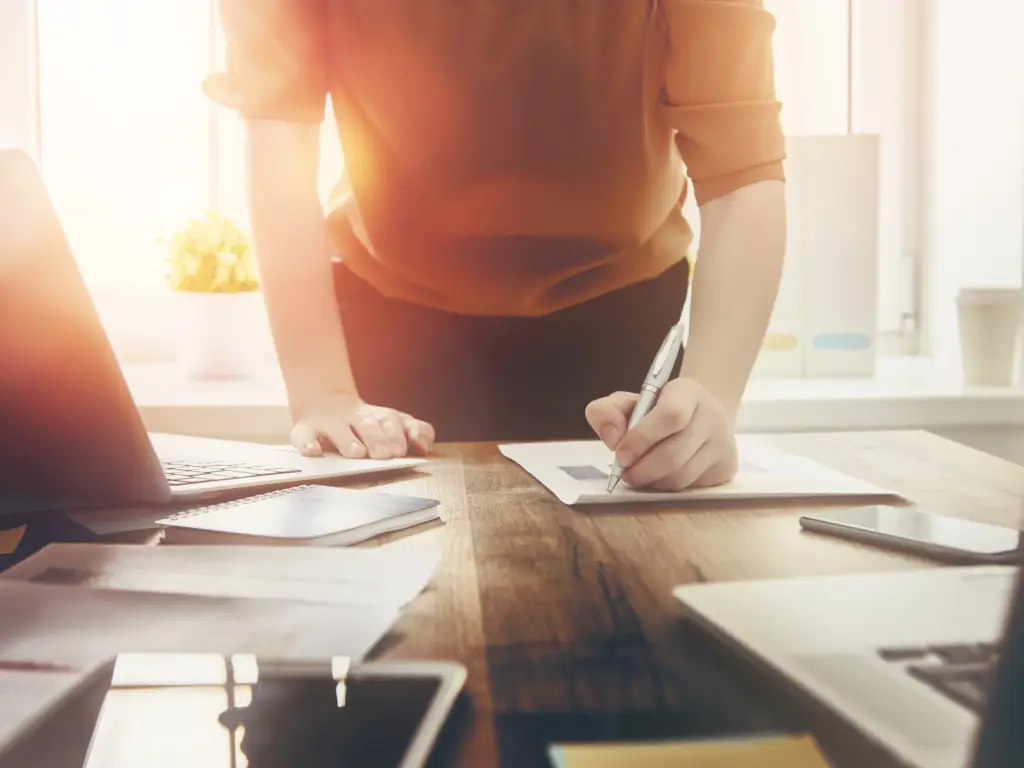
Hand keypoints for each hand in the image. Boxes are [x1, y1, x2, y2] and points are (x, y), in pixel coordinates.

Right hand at [290, 391, 434, 459]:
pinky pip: (304, 437)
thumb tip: (425, 447)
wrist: (324, 401)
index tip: (403, 449)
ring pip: (340, 430)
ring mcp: (331, 422)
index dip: (401, 434)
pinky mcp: (306, 430)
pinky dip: (308, 444)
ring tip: (356, 453)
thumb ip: (416, 432)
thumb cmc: (365, 422)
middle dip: (378, 439)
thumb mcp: (395, 424)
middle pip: (369, 426)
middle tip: (384, 454)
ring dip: (348, 441)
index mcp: (382, 417)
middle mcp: (357, 417)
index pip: (397, 422)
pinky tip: (313, 452)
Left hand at [585, 379, 737, 490]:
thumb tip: (612, 438)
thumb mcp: (630, 402)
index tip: (619, 453)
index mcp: (688, 392)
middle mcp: (713, 416)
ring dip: (653, 481)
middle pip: (674, 453)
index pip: (671, 415)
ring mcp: (723, 444)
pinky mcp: (727, 467)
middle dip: (642, 469)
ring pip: (681, 476)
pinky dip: (668, 486)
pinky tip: (659, 476)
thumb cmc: (658, 410)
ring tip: (639, 474)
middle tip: (624, 473)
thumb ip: (607, 412)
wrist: (701, 415)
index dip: (641, 439)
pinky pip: (691, 487)